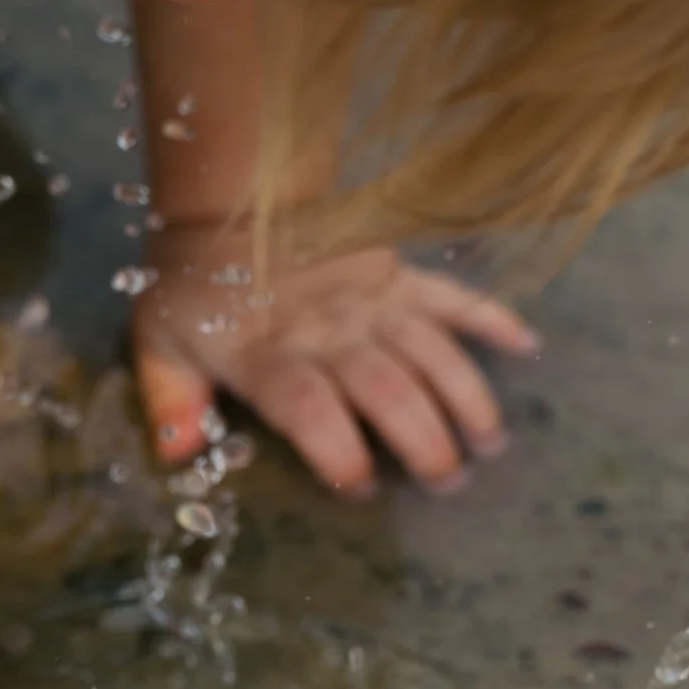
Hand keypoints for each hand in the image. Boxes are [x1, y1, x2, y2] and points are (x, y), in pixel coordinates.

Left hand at [133, 240, 536, 493]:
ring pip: (432, 352)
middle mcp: (330, 332)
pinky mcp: (399, 276)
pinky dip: (492, 317)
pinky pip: (453, 297)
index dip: (338, 450)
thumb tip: (177, 456)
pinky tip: (528, 346)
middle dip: (424, 440)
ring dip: (467, 398)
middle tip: (448, 483)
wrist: (227, 201)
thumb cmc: (193, 288)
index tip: (361, 487)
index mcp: (270, 356)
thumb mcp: (160, 342)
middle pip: (387, 390)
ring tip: (490, 444)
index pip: (310, 409)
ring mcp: (373, 301)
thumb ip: (170, 399)